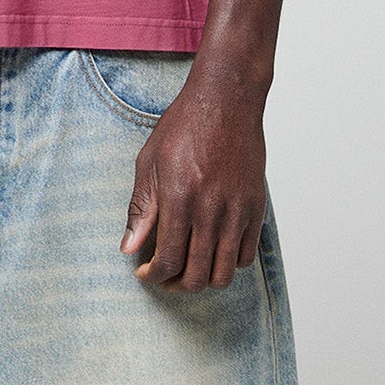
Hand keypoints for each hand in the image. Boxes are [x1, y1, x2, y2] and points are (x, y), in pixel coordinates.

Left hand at [119, 65, 267, 292]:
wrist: (226, 100)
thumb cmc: (184, 125)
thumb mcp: (150, 161)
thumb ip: (141, 208)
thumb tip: (128, 249)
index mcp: (179, 198)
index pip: (167, 260)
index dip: (153, 275)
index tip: (144, 272)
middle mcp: (211, 210)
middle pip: (196, 276)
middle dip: (175, 285)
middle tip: (163, 276)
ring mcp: (237, 212)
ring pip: (223, 274)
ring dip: (203, 280)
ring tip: (188, 269)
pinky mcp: (256, 208)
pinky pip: (245, 256)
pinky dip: (227, 263)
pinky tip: (211, 249)